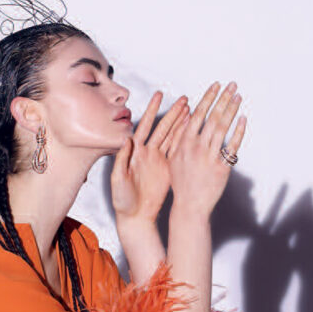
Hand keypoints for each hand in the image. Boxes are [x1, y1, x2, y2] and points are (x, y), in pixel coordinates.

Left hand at [111, 91, 189, 224]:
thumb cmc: (122, 200)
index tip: (160, 95)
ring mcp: (158, 160)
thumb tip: (126, 140)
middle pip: (162, 128)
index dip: (152, 111)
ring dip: (181, 123)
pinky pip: (177, 151)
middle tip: (185, 99)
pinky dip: (185, 140)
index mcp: (134, 152)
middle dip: (173, 113)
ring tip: (192, 109)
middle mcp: (147, 153)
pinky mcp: (167, 169)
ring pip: (172, 137)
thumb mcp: (119, 179)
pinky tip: (193, 130)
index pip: (145, 126)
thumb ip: (121, 160)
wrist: (134, 216)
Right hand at [167, 81, 246, 217]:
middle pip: (212, 117)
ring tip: (238, 96)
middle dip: (223, 98)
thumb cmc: (180, 181)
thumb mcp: (173, 157)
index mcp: (183, 143)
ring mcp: (209, 157)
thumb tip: (187, 116)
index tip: (216, 85)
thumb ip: (179, 137)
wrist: (189, 206)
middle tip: (232, 84)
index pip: (197, 114)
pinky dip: (238, 132)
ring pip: (223, 128)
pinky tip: (243, 119)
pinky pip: (232, 146)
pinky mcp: (222, 168)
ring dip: (232, 110)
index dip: (208, 98)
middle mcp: (196, 147)